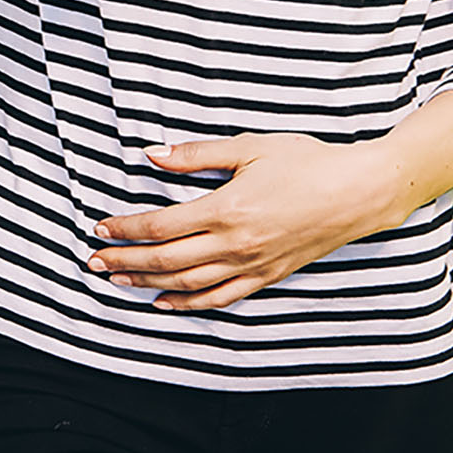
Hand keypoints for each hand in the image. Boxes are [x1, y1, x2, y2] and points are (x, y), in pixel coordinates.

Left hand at [87, 132, 417, 311]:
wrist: (358, 192)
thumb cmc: (306, 162)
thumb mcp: (249, 147)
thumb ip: (196, 154)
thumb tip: (152, 154)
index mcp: (226, 208)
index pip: (161, 225)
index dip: (127, 230)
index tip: (101, 229)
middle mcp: (235, 244)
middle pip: (166, 260)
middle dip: (125, 262)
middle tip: (94, 262)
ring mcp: (252, 265)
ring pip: (188, 284)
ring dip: (148, 285)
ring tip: (118, 282)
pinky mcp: (268, 277)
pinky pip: (221, 298)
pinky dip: (189, 305)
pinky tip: (165, 303)